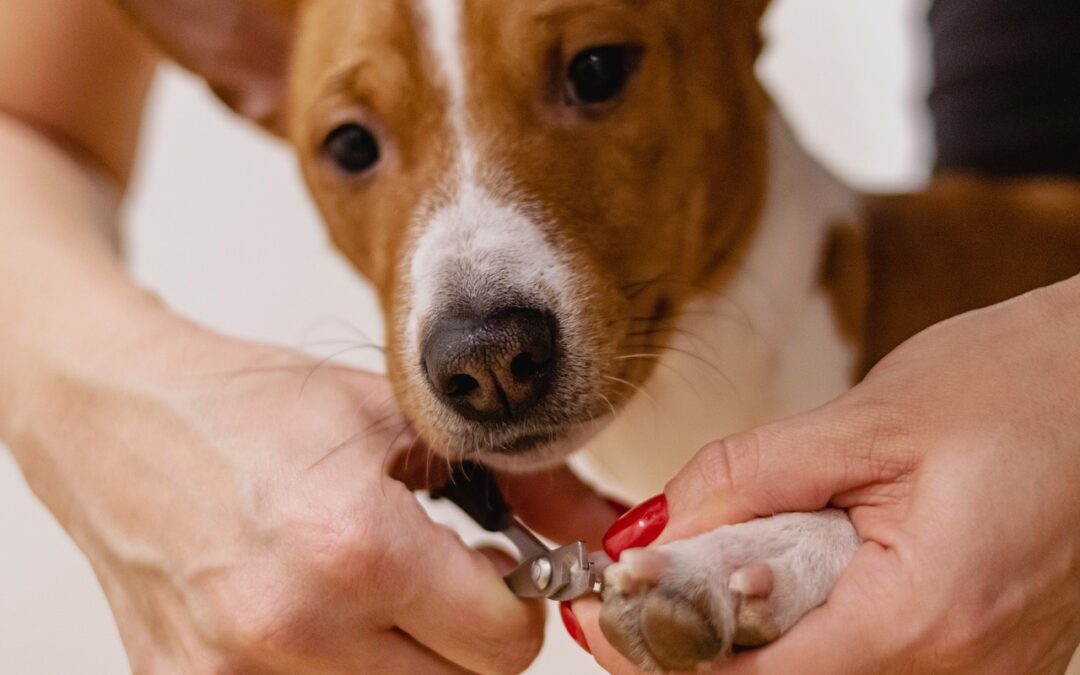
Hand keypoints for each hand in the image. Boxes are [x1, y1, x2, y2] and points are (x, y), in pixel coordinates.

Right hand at [6, 320, 617, 673]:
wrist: (121, 420)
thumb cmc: (257, 409)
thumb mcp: (398, 420)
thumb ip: (521, 482)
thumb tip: (606, 529)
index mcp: (356, 548)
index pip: (505, 646)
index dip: (519, 604)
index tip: (499, 574)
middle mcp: (293, 630)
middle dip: (471, 641)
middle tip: (444, 587)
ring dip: (409, 661)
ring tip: (380, 596)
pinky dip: (340, 669)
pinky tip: (321, 615)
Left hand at [574, 276, 1079, 673]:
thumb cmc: (1017, 384)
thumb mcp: (868, 419)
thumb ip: (751, 478)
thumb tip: (659, 527)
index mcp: (931, 614)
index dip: (671, 651)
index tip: (608, 615)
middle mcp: (968, 666)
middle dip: (705, 646)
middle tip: (644, 591)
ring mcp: (988, 668)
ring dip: (758, 639)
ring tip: (711, 572)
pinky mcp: (990, 650)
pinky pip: (879, 658)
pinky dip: (816, 629)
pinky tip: (785, 578)